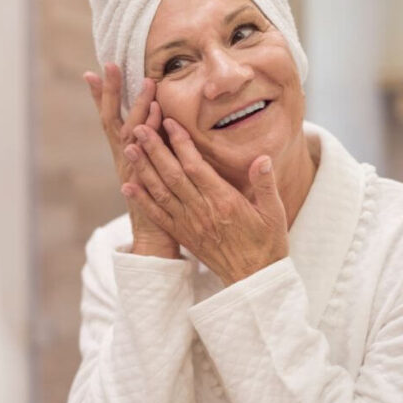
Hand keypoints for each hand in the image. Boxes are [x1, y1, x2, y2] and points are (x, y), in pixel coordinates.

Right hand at [85, 63, 178, 257]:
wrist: (155, 242)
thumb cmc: (160, 206)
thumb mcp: (153, 171)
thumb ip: (156, 148)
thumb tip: (163, 121)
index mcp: (126, 155)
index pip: (111, 119)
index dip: (102, 96)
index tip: (93, 72)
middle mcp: (123, 160)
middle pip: (111, 120)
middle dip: (109, 92)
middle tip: (109, 64)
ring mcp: (131, 172)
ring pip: (129, 136)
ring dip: (136, 109)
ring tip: (146, 84)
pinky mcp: (142, 186)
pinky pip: (143, 159)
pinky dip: (144, 140)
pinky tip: (150, 120)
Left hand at [121, 118, 288, 282]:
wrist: (254, 280)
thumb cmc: (267, 244)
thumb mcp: (275, 213)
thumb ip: (267, 184)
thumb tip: (261, 158)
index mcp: (224, 201)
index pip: (196, 167)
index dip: (180, 143)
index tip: (169, 122)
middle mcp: (201, 211)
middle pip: (172, 175)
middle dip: (154, 149)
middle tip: (139, 127)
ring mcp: (189, 224)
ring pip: (161, 192)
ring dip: (143, 169)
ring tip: (129, 147)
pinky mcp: (182, 236)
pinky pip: (157, 216)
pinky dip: (141, 200)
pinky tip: (127, 186)